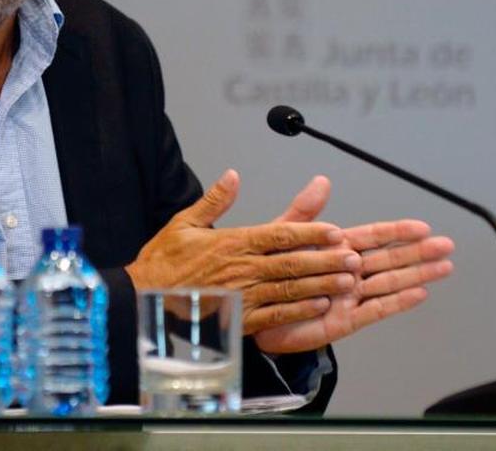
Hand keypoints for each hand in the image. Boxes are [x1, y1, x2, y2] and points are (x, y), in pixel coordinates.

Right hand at [125, 169, 360, 334]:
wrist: (141, 301)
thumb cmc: (162, 263)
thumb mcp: (184, 223)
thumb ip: (214, 200)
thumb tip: (233, 176)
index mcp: (232, 243)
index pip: (279, 235)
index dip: (310, 233)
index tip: (334, 231)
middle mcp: (242, 269)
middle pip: (293, 262)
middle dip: (327, 260)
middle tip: (354, 258)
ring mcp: (242, 296)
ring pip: (291, 289)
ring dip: (322, 284)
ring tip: (348, 282)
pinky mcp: (239, 320)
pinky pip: (276, 315)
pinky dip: (300, 310)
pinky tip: (320, 306)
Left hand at [253, 176, 454, 354]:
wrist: (250, 311)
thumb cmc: (267, 273)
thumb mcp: (282, 235)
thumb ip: (305, 212)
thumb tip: (322, 181)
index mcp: (335, 249)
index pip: (373, 237)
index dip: (398, 232)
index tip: (422, 226)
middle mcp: (347, 272)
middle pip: (390, 259)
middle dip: (419, 252)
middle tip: (447, 245)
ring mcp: (349, 297)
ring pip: (389, 283)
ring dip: (417, 275)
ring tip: (444, 267)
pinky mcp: (344, 321)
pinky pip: (375, 310)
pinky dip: (398, 302)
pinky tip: (419, 293)